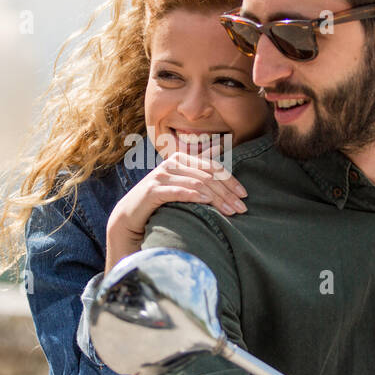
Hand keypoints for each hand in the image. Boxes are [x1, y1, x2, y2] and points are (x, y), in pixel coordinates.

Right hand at [104, 152, 246, 271]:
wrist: (130, 218)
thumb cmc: (160, 203)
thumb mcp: (181, 186)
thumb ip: (198, 172)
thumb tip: (220, 156)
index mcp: (181, 159)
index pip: (212, 167)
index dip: (230, 180)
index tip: (244, 195)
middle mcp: (171, 164)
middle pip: (207, 176)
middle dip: (227, 192)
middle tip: (241, 208)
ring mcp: (161, 175)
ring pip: (196, 183)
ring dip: (216, 198)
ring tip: (230, 211)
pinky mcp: (152, 190)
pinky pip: (177, 191)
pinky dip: (193, 195)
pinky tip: (206, 202)